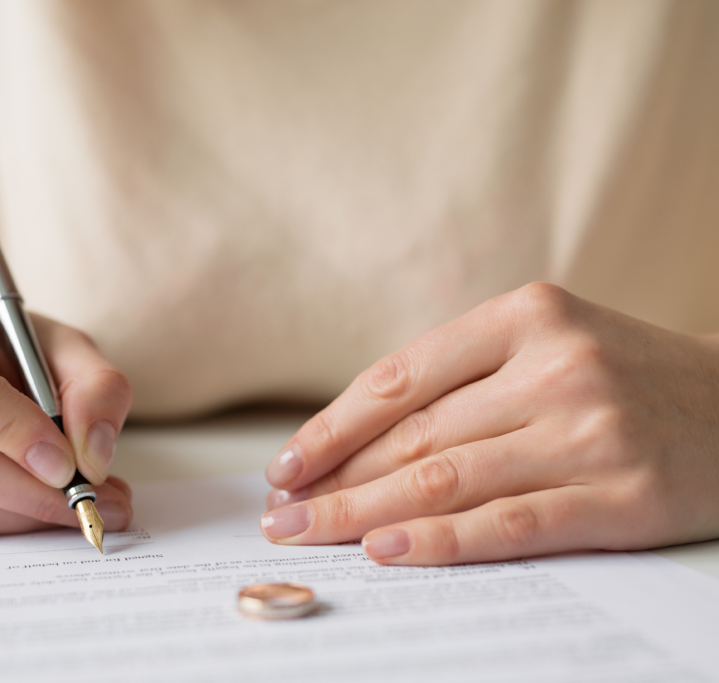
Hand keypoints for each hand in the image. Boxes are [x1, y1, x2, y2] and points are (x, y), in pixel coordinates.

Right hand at [0, 284, 133, 537]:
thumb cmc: (6, 344)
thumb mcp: (64, 344)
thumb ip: (96, 387)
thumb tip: (91, 457)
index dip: (10, 428)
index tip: (66, 462)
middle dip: (30, 490)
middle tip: (94, 500)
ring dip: (23, 515)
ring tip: (80, 503)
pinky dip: (1, 523)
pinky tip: (38, 504)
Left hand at [260, 283, 718, 564]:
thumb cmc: (624, 379)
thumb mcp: (548, 345)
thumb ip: (465, 380)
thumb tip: (354, 441)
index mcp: (526, 315)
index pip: (399, 378)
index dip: (331, 428)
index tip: (285, 466)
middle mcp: (557, 365)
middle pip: (413, 435)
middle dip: (336, 480)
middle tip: (281, 515)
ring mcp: (591, 430)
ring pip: (447, 479)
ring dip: (365, 514)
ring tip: (311, 535)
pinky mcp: (621, 496)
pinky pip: (509, 524)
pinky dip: (440, 541)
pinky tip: (386, 551)